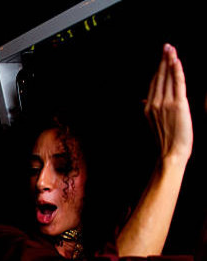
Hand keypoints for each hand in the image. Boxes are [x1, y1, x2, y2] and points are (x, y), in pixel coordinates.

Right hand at [144, 43, 192, 165]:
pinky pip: (177, 83)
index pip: (154, 84)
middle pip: (159, 77)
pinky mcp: (178, 104)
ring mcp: (165, 104)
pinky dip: (176, 70)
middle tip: (166, 46)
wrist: (171, 154)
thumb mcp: (153, 125)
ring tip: (171, 49)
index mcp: (147, 108)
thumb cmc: (166, 142)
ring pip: (167, 78)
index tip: (162, 57)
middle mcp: (154, 104)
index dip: (158, 69)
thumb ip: (150, 110)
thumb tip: (142, 101)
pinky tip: (176, 61)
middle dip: (163, 60)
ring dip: (169, 61)